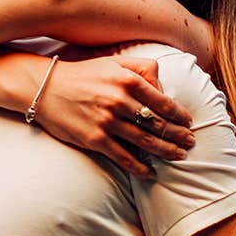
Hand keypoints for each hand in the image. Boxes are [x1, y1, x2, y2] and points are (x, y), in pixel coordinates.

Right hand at [33, 56, 193, 178]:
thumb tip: (162, 87)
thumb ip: (141, 69)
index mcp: (127, 80)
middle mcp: (120, 101)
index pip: (163, 102)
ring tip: (178, 156)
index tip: (189, 122)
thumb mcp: (113, 62)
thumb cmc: (82, 74)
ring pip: (145, 142)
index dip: (179, 115)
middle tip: (191, 143)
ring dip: (166, 151)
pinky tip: (150, 173)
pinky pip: (123, 157)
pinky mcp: (94, 139)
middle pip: (158, 124)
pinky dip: (140, 168)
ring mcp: (107, 121)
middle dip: (178, 135)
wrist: (45, 87)